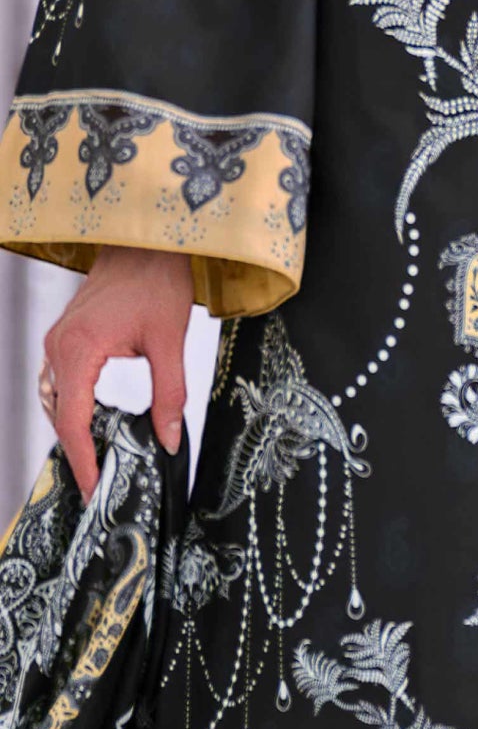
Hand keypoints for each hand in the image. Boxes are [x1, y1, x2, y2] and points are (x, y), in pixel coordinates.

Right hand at [42, 244, 193, 499]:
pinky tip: (93, 419)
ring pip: (55, 399)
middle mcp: (59, 346)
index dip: (82, 460)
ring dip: (72, 428)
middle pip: (59, 414)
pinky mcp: (66, 334)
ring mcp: (58, 339)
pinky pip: (59, 381)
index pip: (74, 420)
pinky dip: (72, 405)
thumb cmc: (157, 279)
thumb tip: (170, 438)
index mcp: (79, 349)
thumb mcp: (170, 341)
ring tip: (96, 458)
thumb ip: (169, 395)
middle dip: (76, 451)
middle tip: (98, 483)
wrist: (146, 240)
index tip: (92, 488)